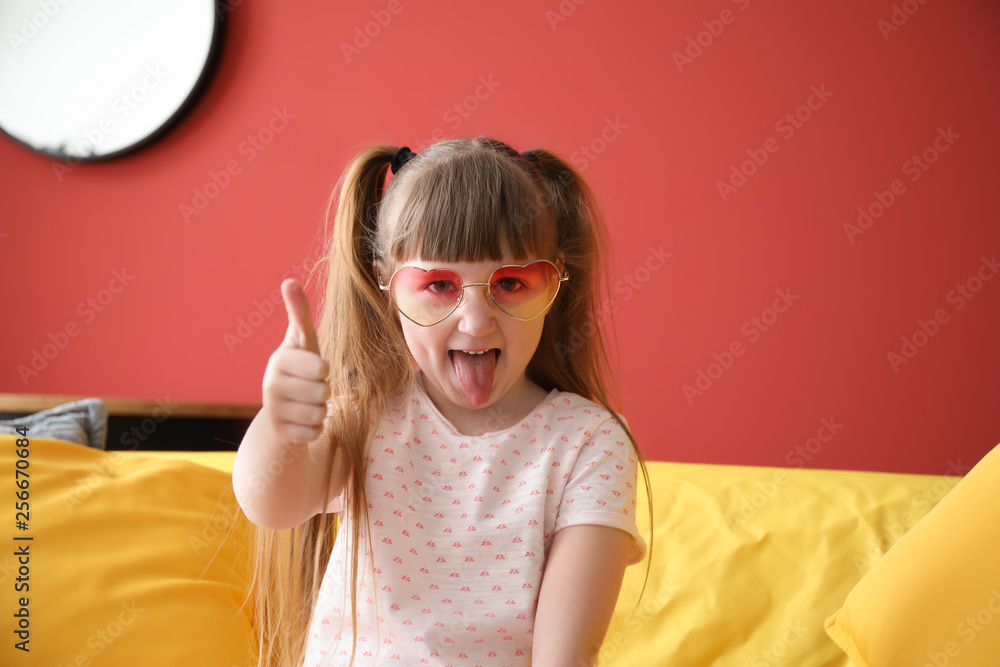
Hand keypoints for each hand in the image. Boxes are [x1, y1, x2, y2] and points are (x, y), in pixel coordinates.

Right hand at [260, 278, 330, 442]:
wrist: (282, 407)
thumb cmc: (300, 366)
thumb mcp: (302, 340)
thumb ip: (298, 312)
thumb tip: (289, 281)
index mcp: (279, 360)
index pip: (320, 368)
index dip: (323, 370)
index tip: (315, 369)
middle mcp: (270, 386)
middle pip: (323, 392)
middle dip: (324, 391)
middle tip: (312, 387)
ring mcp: (273, 412)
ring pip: (321, 413)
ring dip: (321, 410)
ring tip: (307, 403)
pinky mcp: (281, 434)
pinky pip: (315, 432)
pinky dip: (315, 428)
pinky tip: (302, 420)